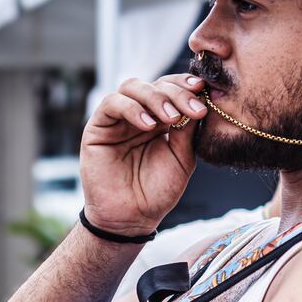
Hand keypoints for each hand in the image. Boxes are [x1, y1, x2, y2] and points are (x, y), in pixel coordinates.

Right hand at [80, 74, 207, 235]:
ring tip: (171, 118)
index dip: (186, 84)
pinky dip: (132, 109)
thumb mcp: (182, 158)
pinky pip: (112, 104)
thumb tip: (201, 100)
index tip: (203, 89)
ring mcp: (118, 118)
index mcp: (162, 118)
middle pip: (156, 84)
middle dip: (177, 93)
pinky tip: (148, 125)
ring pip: (133, 87)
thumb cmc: (158, 190)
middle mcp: (140, 113)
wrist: (133, 217)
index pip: (173, 89)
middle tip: (193, 109)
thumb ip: (188, 130)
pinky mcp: (98, 126)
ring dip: (155, 97)